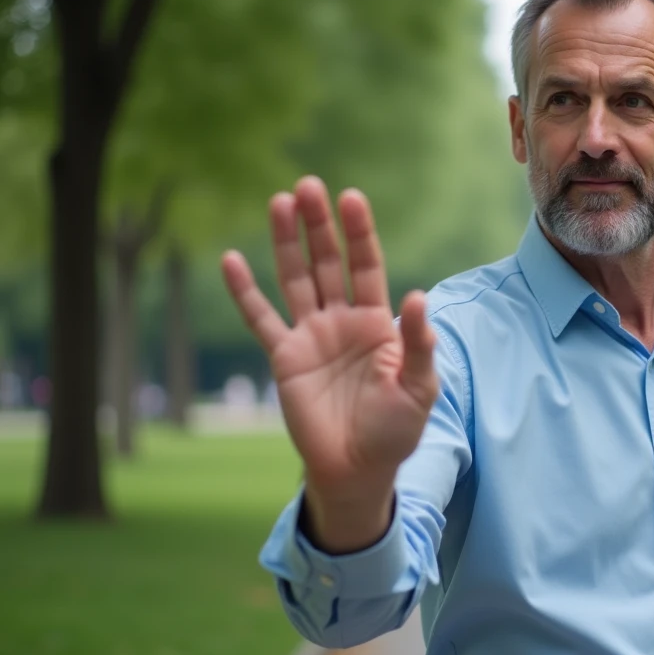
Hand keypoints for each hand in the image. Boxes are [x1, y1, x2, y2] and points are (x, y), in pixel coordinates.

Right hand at [221, 176, 438, 546]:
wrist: (358, 468)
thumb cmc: (395, 430)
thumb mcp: (419, 387)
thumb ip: (419, 343)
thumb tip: (420, 296)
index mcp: (377, 322)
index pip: (366, 266)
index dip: (359, 233)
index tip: (351, 197)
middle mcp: (342, 320)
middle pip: (327, 262)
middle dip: (319, 226)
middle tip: (308, 185)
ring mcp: (310, 336)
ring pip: (294, 279)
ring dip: (286, 242)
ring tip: (279, 202)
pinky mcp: (284, 358)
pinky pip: (261, 319)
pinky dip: (244, 292)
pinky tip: (230, 259)